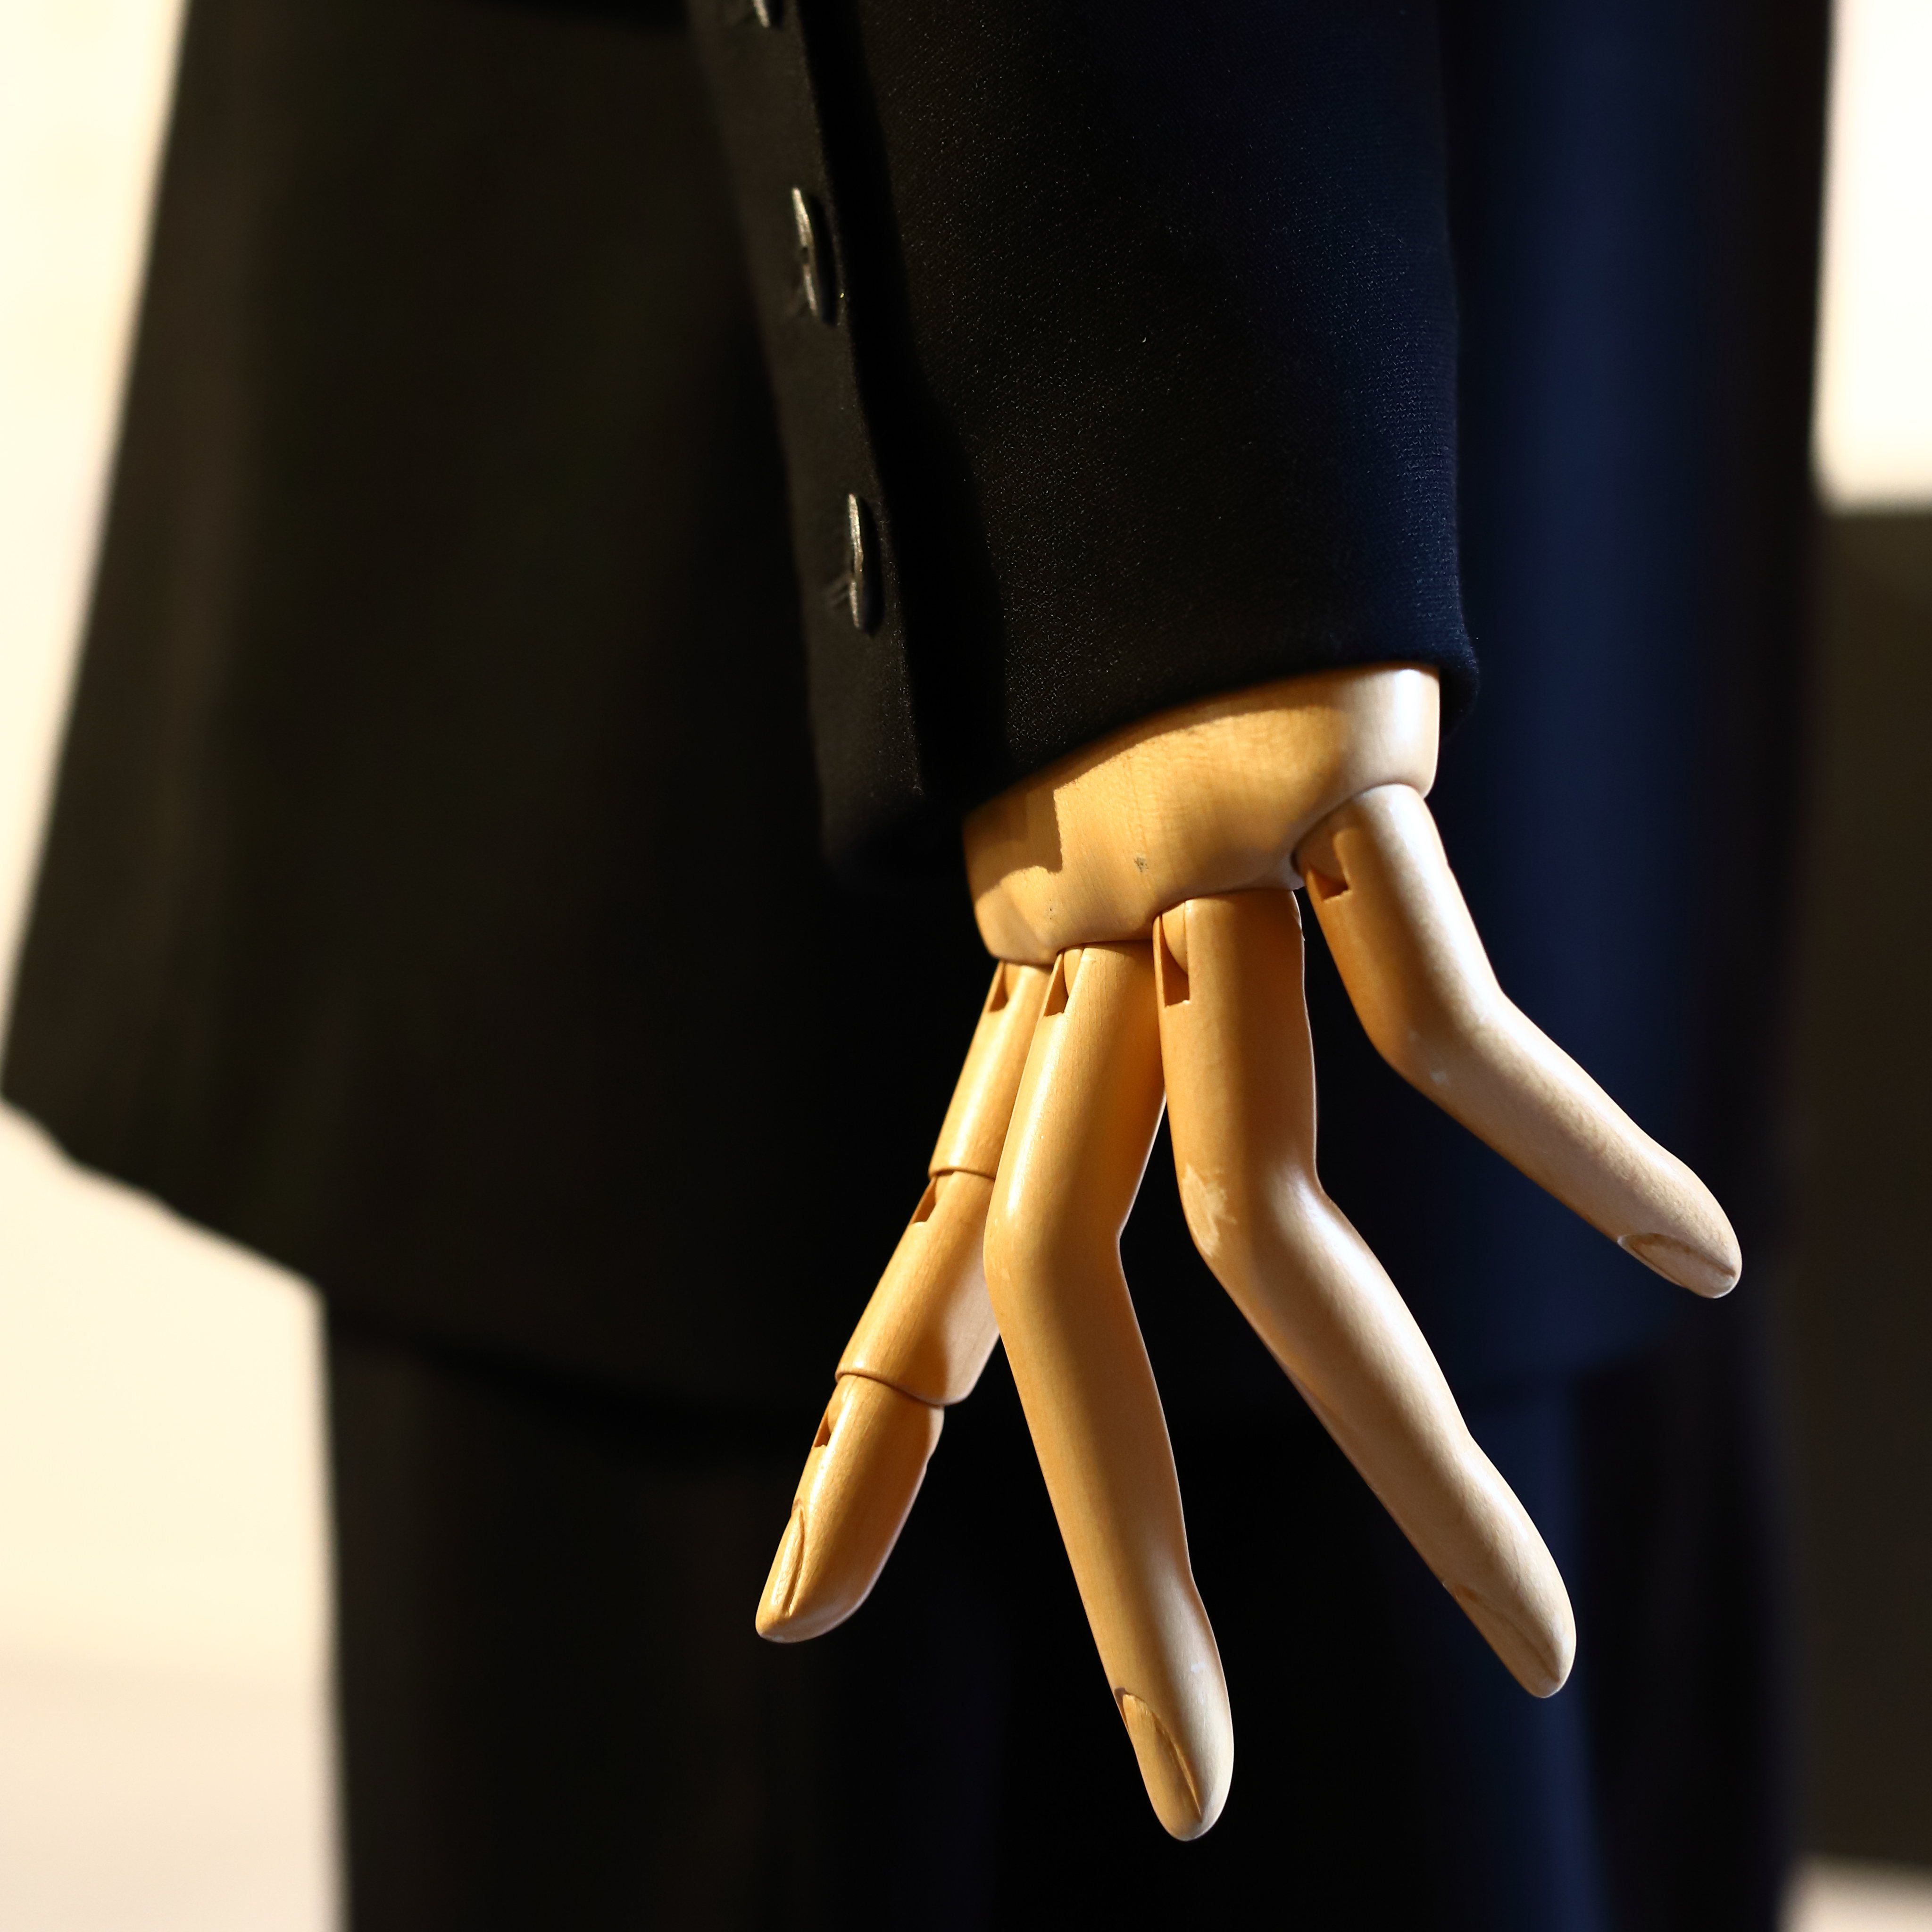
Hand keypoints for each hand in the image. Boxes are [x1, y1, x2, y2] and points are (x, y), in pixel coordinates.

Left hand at [754, 666, 1738, 1839]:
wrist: (1136, 395)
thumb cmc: (1122, 644)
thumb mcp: (1085, 873)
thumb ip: (1070, 1046)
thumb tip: (1058, 1213)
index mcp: (1025, 998)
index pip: (924, 1253)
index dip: (860, 1433)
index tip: (795, 1609)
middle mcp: (1083, 964)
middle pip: (1068, 1297)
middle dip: (1123, 1557)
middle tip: (1195, 1798)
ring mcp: (1198, 881)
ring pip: (1272, 1218)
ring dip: (1418, 1458)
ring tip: (1540, 1645)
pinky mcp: (1326, 784)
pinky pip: (1448, 1014)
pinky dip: (1580, 1146)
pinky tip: (1699, 1250)